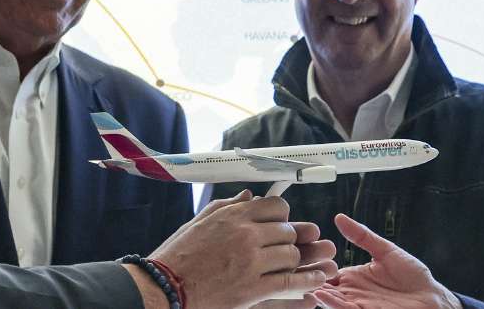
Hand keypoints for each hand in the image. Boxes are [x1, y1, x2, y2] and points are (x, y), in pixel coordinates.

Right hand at [143, 190, 335, 308]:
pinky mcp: (254, 289)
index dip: (282, 215)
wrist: (166, 288)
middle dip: (289, 239)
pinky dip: (308, 281)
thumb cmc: (177, 256)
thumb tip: (248, 195)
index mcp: (233, 216)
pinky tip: (317, 280)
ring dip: (295, 260)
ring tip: (294, 264)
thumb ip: (226, 206)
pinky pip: (290, 282)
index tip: (281, 222)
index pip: (274, 207)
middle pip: (287, 231)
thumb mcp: (199, 223)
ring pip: (291, 255)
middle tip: (285, 246)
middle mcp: (246, 235)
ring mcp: (252, 263)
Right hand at [311, 214, 459, 308]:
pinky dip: (332, 303)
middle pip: (324, 286)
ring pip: (330, 299)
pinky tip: (321, 294)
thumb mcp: (386, 250)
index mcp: (354, 276)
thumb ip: (362, 236)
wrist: (432, 298)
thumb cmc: (413, 276)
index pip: (327, 271)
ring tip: (303, 281)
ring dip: (317, 291)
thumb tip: (340, 218)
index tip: (298, 254)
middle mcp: (352, 292)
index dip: (313, 264)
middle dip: (310, 278)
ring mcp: (357, 304)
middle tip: (293, 268)